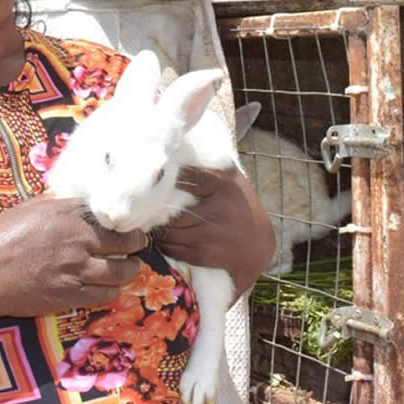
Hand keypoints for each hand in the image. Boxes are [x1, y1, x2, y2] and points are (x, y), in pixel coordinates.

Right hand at [0, 195, 148, 317]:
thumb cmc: (0, 238)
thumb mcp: (29, 208)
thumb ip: (56, 202)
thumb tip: (72, 197)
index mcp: (68, 214)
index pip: (112, 216)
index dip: (125, 222)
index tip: (129, 224)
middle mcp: (78, 240)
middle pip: (125, 243)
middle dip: (136, 245)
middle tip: (138, 246)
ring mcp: (77, 270)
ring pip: (121, 272)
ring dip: (131, 269)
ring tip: (132, 267)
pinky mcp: (71, 295)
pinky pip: (105, 295)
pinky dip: (113, 290)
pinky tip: (112, 287)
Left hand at [156, 166, 275, 294]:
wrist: (259, 244)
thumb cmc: (240, 205)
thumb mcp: (233, 180)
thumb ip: (211, 167)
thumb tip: (180, 149)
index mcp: (223, 184)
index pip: (189, 175)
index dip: (168, 176)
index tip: (156, 177)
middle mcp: (217, 208)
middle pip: (172, 208)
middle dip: (156, 208)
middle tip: (145, 205)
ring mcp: (210, 233)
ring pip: (169, 231)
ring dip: (157, 228)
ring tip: (150, 222)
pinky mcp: (204, 254)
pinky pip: (174, 248)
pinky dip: (164, 244)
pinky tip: (162, 238)